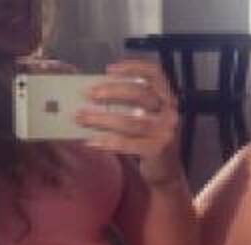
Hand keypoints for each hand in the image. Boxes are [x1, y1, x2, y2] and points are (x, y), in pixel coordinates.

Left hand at [75, 60, 181, 182]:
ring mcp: (165, 132)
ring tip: (81, 117)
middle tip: (88, 93)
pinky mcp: (157, 150)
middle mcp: (169, 112)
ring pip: (132, 121)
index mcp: (167, 99)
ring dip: (103, 118)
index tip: (109, 69)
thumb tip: (94, 94)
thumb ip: (129, 104)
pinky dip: (108, 141)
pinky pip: (129, 144)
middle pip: (141, 94)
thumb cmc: (147, 140)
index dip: (133, 67)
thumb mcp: (145, 117)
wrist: (165, 172)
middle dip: (112, 91)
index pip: (155, 74)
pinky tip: (92, 141)